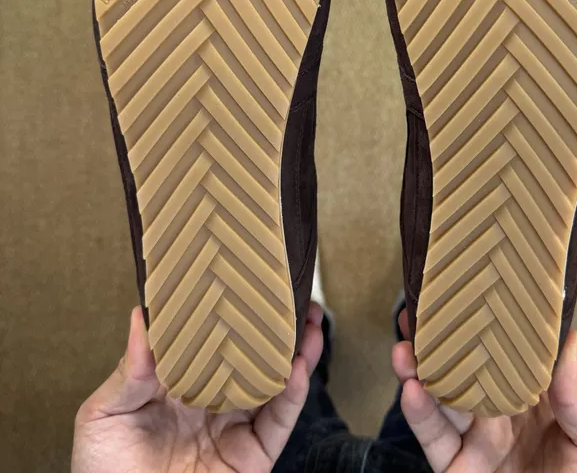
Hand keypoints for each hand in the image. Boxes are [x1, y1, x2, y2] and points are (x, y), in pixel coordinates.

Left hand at [72, 304, 323, 472]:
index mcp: (181, 384)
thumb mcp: (105, 415)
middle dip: (277, 327)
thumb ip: (130, 370)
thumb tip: (143, 315)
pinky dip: (293, 393)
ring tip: (311, 321)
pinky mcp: (254, 454)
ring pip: (276, 381)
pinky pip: (279, 420)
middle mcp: (214, 400)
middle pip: (254, 356)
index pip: (213, 340)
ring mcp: (236, 426)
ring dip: (298, 351)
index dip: (233, 313)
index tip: (245, 283)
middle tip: (293, 295)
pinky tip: (299, 366)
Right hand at [392, 312, 576, 472]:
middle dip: (442, 340)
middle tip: (421, 311)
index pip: (512, 353)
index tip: (473, 294)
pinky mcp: (456, 469)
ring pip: (441, 396)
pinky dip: (419, 413)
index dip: (490, 323)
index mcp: (541, 402)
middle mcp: (503, 414)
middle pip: (467, 368)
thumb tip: (570, 341)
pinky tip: (411, 388)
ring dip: (420, 369)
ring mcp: (477, 441)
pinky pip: (433, 438)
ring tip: (405, 346)